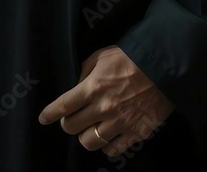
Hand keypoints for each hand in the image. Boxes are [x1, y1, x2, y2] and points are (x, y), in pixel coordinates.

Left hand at [38, 46, 174, 157]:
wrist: (163, 65)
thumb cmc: (130, 56)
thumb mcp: (102, 56)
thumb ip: (86, 72)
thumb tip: (77, 87)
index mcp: (92, 87)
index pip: (64, 105)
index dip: (50, 114)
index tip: (43, 118)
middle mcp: (103, 108)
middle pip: (72, 127)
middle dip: (68, 123)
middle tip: (73, 118)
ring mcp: (119, 123)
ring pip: (90, 142)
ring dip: (86, 136)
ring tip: (90, 129)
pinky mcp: (135, 133)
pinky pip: (113, 149)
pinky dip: (107, 146)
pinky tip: (107, 138)